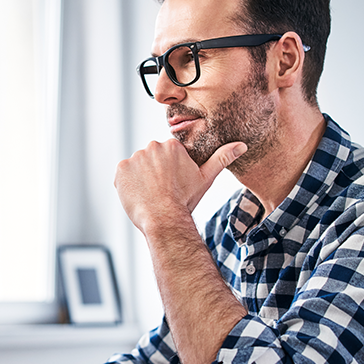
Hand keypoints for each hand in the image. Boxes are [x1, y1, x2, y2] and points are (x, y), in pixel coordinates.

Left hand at [114, 139, 246, 231]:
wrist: (164, 218)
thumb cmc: (185, 200)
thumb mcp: (205, 178)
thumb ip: (222, 158)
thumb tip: (242, 145)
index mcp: (172, 145)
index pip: (166, 155)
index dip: (168, 172)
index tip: (172, 184)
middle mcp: (152, 146)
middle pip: (150, 159)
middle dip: (154, 173)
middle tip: (161, 191)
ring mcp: (135, 157)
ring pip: (137, 167)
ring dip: (141, 179)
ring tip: (150, 194)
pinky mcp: (121, 169)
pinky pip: (123, 175)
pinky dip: (128, 184)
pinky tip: (139, 195)